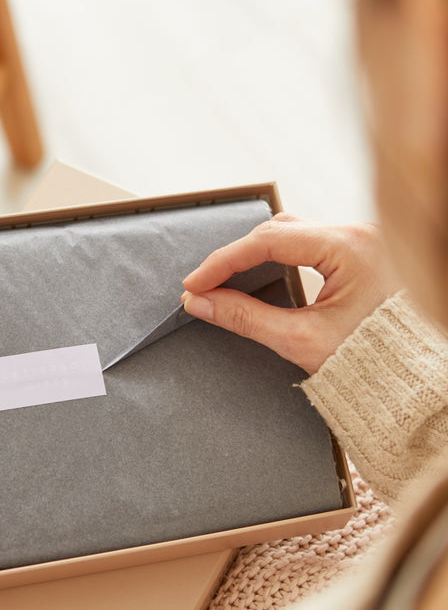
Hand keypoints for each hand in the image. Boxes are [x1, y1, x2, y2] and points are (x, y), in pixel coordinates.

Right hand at [181, 214, 400, 374]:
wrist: (415, 379)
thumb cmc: (371, 361)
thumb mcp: (300, 340)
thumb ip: (245, 318)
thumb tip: (201, 303)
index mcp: (350, 248)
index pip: (269, 241)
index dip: (224, 261)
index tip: (194, 284)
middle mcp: (358, 234)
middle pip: (278, 230)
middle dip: (235, 256)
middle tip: (204, 285)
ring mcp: (360, 242)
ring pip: (291, 232)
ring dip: (255, 253)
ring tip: (225, 279)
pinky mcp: (358, 254)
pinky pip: (307, 243)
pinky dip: (276, 256)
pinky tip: (258, 275)